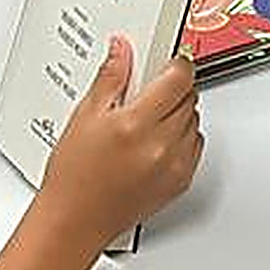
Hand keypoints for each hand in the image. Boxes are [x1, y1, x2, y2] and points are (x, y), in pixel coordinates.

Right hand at [35, 36, 204, 249]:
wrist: (76, 220)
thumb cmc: (74, 176)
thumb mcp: (84, 117)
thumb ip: (110, 78)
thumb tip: (122, 49)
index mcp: (136, 124)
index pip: (178, 78)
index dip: (177, 63)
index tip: (170, 60)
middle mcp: (161, 145)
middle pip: (189, 97)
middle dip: (173, 88)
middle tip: (148, 93)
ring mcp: (175, 165)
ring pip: (195, 120)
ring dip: (179, 113)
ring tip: (146, 121)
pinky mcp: (182, 181)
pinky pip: (195, 146)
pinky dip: (183, 137)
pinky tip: (156, 141)